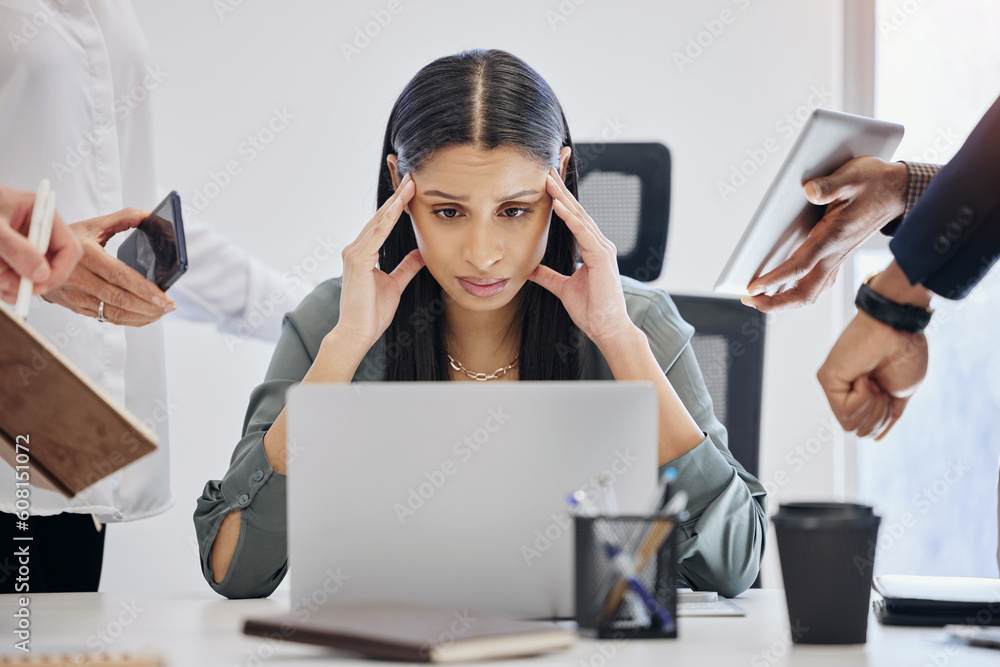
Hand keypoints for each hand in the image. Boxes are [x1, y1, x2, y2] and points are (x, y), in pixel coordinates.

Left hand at [0, 185, 82, 301]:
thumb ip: (16, 248)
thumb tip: (41, 274)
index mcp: (39, 214)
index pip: (68, 248)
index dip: (60, 270)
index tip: (41, 284)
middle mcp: (35, 232)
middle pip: (51, 267)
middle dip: (30, 281)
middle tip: (8, 285)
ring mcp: (23, 247)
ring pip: (31, 279)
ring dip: (11, 285)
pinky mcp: (10, 259)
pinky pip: (15, 282)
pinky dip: (3, 286)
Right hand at [42, 208, 175, 325]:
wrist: (35, 256)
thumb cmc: (67, 239)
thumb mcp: (94, 224)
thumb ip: (124, 218)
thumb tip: (151, 215)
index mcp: (85, 255)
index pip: (119, 276)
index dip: (143, 289)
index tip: (163, 296)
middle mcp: (78, 277)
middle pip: (119, 299)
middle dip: (149, 307)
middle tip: (169, 306)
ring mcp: (75, 295)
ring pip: (113, 313)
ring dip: (141, 316)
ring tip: (161, 312)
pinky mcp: (75, 307)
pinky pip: (105, 318)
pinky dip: (128, 321)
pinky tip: (143, 316)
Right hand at [335, 174, 423, 346]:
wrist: (357, 333)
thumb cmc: (372, 313)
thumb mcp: (395, 284)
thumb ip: (406, 267)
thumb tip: (421, 253)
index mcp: (363, 254)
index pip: (382, 224)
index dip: (397, 206)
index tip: (411, 189)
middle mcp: (355, 249)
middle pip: (380, 217)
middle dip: (397, 196)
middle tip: (411, 176)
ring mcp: (354, 253)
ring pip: (378, 222)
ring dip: (395, 202)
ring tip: (410, 184)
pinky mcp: (358, 260)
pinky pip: (377, 235)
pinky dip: (389, 219)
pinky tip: (400, 206)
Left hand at [528, 168, 635, 347]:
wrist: (607, 328)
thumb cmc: (592, 310)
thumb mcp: (563, 288)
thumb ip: (548, 276)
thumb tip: (531, 269)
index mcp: (592, 249)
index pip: (574, 219)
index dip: (560, 201)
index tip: (546, 185)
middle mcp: (600, 245)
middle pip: (577, 212)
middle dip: (561, 192)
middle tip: (546, 171)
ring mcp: (603, 250)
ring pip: (580, 218)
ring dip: (563, 199)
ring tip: (548, 181)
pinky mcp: (602, 258)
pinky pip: (584, 234)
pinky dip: (571, 219)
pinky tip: (559, 206)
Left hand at [743, 157, 909, 312]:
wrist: (898, 190)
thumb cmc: (874, 183)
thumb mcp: (853, 176)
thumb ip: (829, 186)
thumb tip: (810, 191)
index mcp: (833, 237)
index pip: (799, 266)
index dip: (774, 279)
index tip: (753, 288)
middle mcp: (835, 254)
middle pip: (805, 293)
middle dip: (775, 303)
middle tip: (749, 300)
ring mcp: (838, 259)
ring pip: (811, 293)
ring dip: (785, 302)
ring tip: (760, 300)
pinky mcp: (838, 257)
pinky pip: (817, 284)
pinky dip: (798, 293)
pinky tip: (784, 290)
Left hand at [817, 310, 927, 440]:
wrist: (901, 331)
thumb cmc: (905, 355)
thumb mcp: (900, 394)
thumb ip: (886, 416)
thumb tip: (874, 438)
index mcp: (862, 396)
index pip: (866, 429)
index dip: (884, 418)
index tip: (889, 392)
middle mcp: (845, 392)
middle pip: (858, 431)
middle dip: (878, 414)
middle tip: (881, 385)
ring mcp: (834, 386)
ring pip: (851, 425)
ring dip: (872, 405)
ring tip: (873, 380)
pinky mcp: (826, 378)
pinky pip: (845, 410)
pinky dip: (863, 396)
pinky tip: (864, 376)